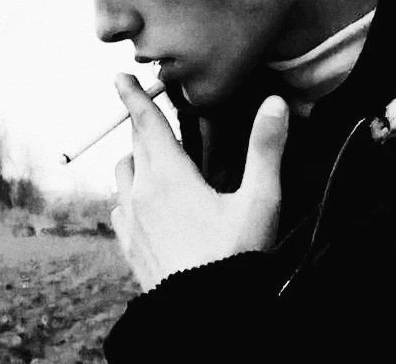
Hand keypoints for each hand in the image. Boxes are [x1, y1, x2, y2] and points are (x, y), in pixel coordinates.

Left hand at [110, 73, 288, 291]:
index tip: (119, 77)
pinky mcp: (129, 244)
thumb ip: (266, 149)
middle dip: (140, 123)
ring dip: (135, 158)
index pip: (147, 123)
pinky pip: (120, 206)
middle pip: (135, 144)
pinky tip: (143, 202)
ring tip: (152, 157)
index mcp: (170, 175)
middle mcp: (143, 191)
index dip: (134, 96)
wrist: (203, 317)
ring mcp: (132, 220)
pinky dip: (129, 193)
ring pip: (123, 173)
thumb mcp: (259, 201)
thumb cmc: (234, 257)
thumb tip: (275, 103)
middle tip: (147, 111)